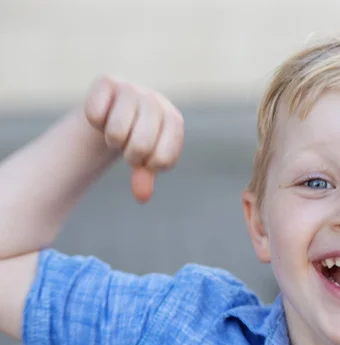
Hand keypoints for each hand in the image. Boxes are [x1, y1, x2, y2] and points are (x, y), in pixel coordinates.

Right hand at [83, 76, 183, 202]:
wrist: (117, 108)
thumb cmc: (138, 137)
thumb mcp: (145, 160)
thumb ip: (144, 178)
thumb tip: (142, 197)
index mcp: (174, 121)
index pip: (162, 159)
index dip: (148, 166)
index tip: (146, 157)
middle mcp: (156, 101)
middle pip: (140, 145)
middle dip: (130, 155)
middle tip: (128, 145)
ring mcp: (132, 88)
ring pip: (115, 131)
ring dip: (112, 139)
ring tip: (117, 131)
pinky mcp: (107, 81)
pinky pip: (95, 114)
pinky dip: (95, 121)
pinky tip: (104, 114)